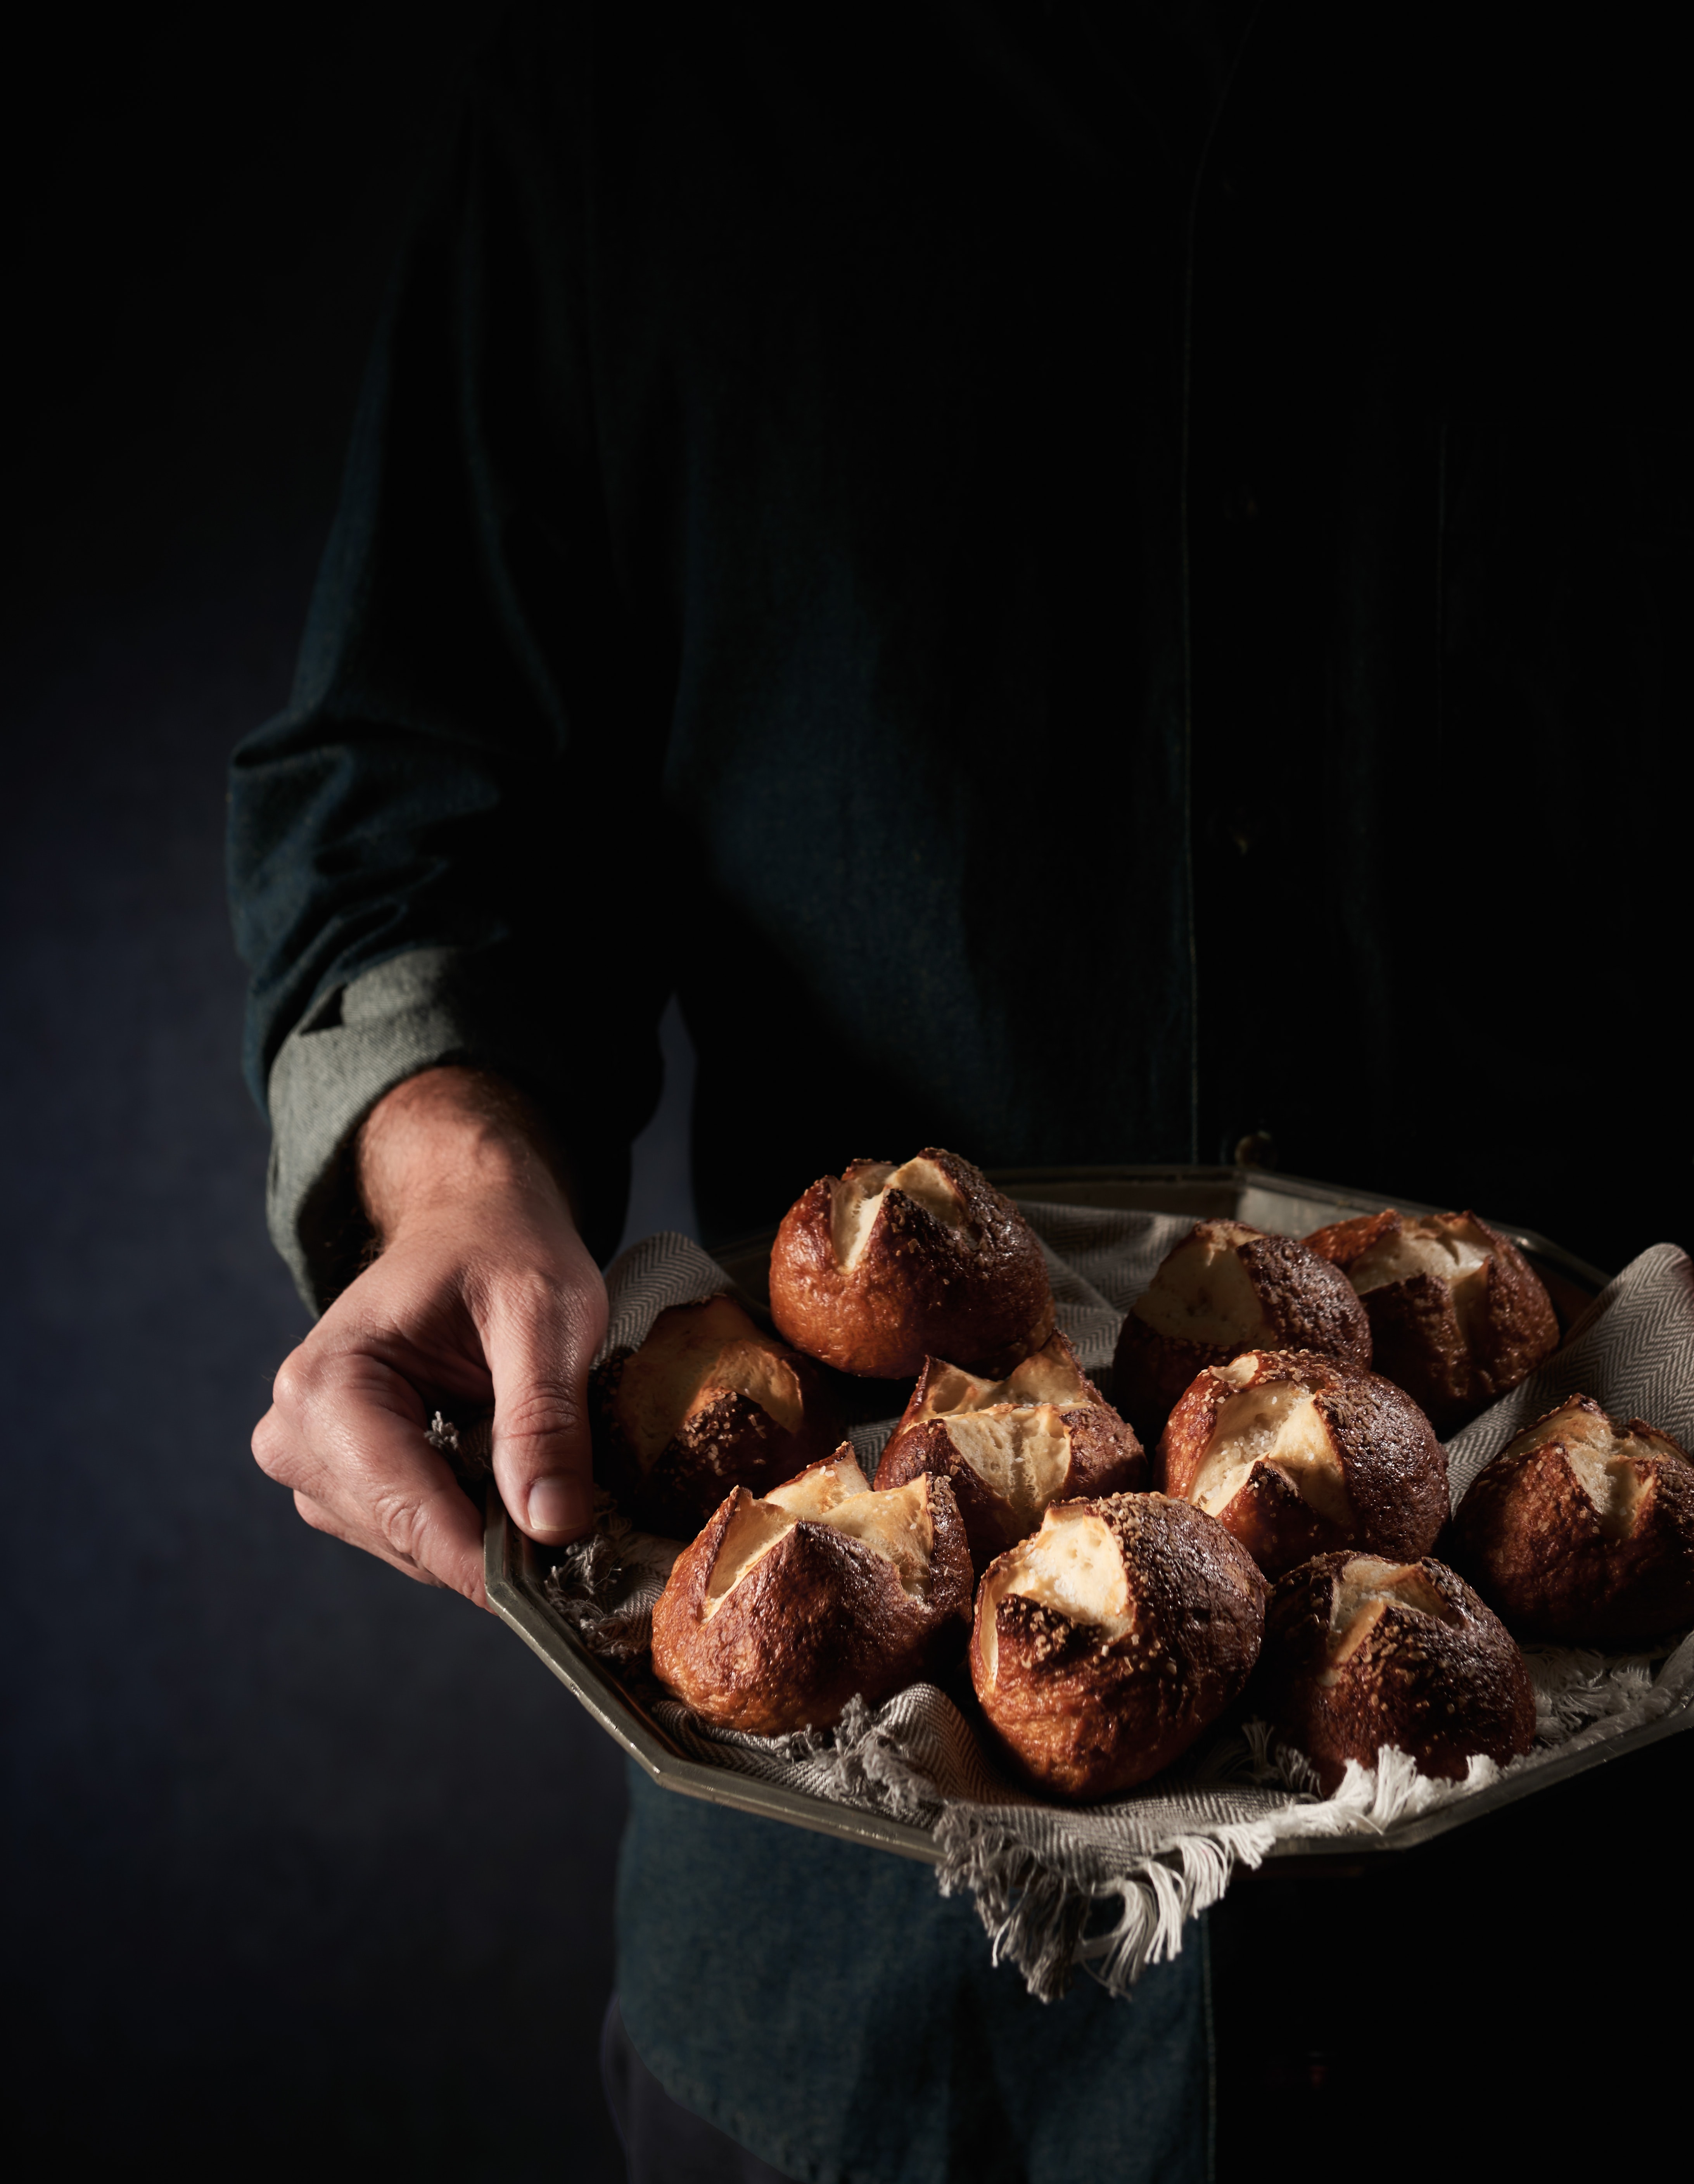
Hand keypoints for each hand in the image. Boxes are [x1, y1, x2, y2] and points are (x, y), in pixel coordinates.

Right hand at [252, 1067, 606, 1603]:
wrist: (473, 1218)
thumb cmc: (505, 1248)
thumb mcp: (545, 1315)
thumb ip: (543, 1417)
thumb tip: (551, 1526)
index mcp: (325, 1385)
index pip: (405, 1509)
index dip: (486, 1561)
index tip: (562, 1590)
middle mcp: (297, 1434)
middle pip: (407, 1537)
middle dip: (495, 1544)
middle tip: (583, 1521)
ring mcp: (315, 1463)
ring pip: (413, 1548)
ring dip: (487, 1532)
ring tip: (548, 1478)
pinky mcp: (347, 1481)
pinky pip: (416, 1534)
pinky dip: (474, 1521)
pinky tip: (513, 1477)